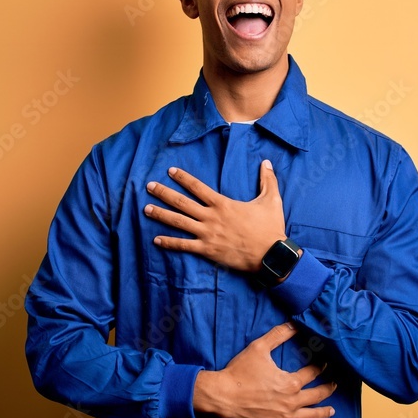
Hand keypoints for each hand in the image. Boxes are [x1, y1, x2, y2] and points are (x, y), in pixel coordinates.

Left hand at [144, 160, 284, 272]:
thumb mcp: (271, 200)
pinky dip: (169, 243)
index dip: (183, 178)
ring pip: (179, 222)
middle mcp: (211, 217)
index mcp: (223, 204)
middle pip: (182, 203)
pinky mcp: (207, 250)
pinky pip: (184, 246)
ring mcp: (207, 234)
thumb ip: (267, 180)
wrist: (271, 255)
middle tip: (149, 186)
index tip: (170, 171)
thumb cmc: (270, 227)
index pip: (198, 187)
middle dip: (164, 193)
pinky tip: (156, 239)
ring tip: (146, 209)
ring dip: (161, 215)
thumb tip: (266, 162)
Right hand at [192, 323, 336, 417]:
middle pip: (317, 395)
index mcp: (290, 382)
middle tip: (334, 384)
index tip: (325, 364)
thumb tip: (294, 323)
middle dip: (328, 388)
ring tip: (332, 410)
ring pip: (311, 416)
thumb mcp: (259, 347)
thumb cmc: (240, 371)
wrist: (223, 396)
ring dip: (324, 412)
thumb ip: (278, 334)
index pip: (312, 373)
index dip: (320, 367)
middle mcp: (292, 401)